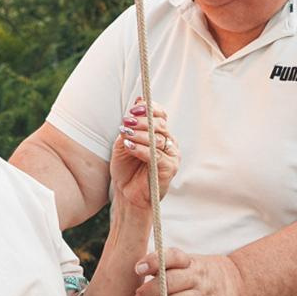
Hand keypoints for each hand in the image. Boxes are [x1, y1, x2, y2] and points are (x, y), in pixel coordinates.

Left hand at [110, 99, 179, 216]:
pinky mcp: (169, 169)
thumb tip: (138, 101)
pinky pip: (156, 155)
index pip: (161, 115)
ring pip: (158, 139)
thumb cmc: (127, 169)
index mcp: (161, 135)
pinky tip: (129, 146)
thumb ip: (131, 125)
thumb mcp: (125, 142)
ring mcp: (172, 157)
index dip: (149, 108)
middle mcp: (170, 144)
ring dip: (139, 134)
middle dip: (142, 121)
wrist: (127, 195)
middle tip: (127, 121)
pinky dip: (141, 149)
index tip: (134, 108)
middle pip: (160, 125)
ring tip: (125, 134)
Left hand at [135, 248, 243, 295]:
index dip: (154, 261)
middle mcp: (198, 277)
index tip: (138, 269)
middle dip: (150, 291)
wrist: (237, 287)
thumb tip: (138, 269)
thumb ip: (167, 267)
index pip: (172, 257)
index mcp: (191, 262)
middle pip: (171, 282)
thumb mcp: (189, 264)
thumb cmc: (203, 275)